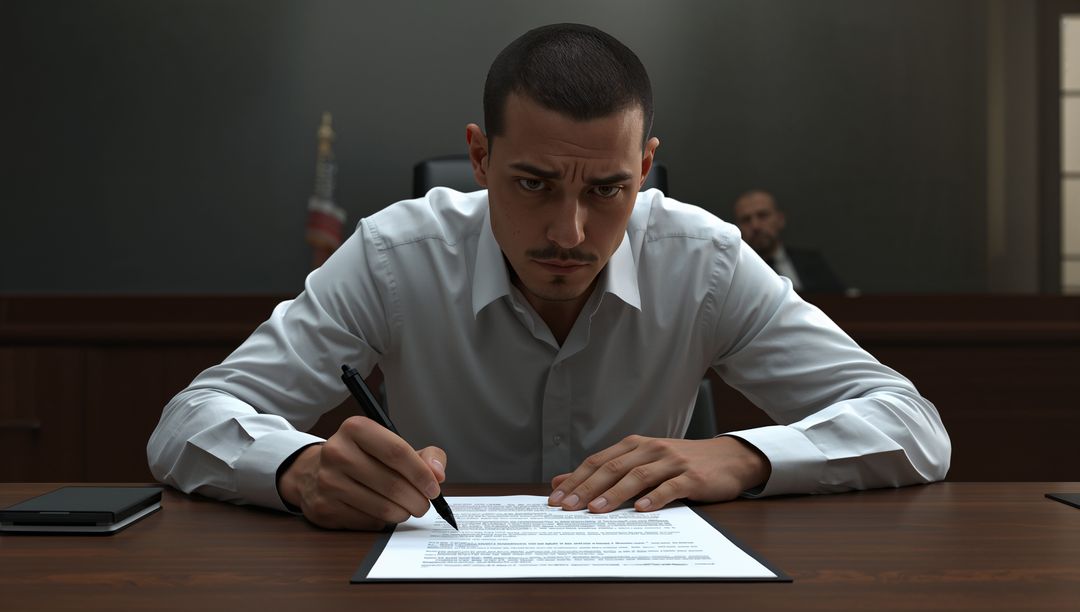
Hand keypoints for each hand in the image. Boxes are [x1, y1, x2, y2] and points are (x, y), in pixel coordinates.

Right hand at [278, 416, 446, 529]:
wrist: (313, 472)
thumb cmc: (362, 457)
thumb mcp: (390, 444)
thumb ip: (423, 455)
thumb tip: (438, 473)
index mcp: (355, 429)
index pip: (397, 452)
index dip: (421, 474)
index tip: (434, 488)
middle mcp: (337, 452)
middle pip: (392, 484)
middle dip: (417, 500)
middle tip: (424, 504)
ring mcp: (328, 482)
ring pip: (382, 508)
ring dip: (403, 513)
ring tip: (407, 508)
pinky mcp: (324, 508)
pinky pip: (368, 522)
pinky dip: (383, 521)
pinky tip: (382, 512)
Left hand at [547, 435, 769, 513]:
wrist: (727, 459)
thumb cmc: (679, 464)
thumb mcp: (641, 462)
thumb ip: (605, 471)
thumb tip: (561, 482)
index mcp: (635, 445)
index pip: (598, 462)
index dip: (575, 479)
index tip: (555, 499)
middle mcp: (651, 449)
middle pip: (612, 468)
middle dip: (586, 488)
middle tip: (567, 507)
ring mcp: (672, 462)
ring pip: (637, 476)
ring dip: (614, 494)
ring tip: (595, 511)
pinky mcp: (692, 477)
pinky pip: (670, 487)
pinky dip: (654, 498)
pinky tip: (640, 510)